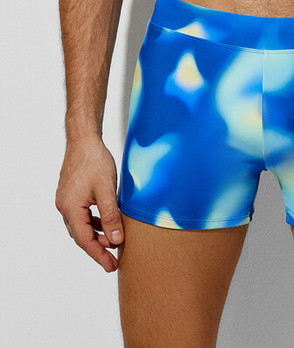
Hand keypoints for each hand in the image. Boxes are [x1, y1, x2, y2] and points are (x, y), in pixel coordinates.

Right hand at [55, 136, 123, 271]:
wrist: (84, 140)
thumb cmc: (94, 160)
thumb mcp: (107, 190)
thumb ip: (111, 216)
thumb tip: (116, 240)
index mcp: (71, 208)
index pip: (85, 240)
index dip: (99, 255)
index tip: (111, 267)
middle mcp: (64, 207)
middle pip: (81, 236)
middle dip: (98, 249)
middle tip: (113, 262)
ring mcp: (66, 200)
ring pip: (81, 226)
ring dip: (96, 236)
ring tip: (113, 244)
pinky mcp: (71, 195)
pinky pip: (82, 216)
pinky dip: (93, 223)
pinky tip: (105, 223)